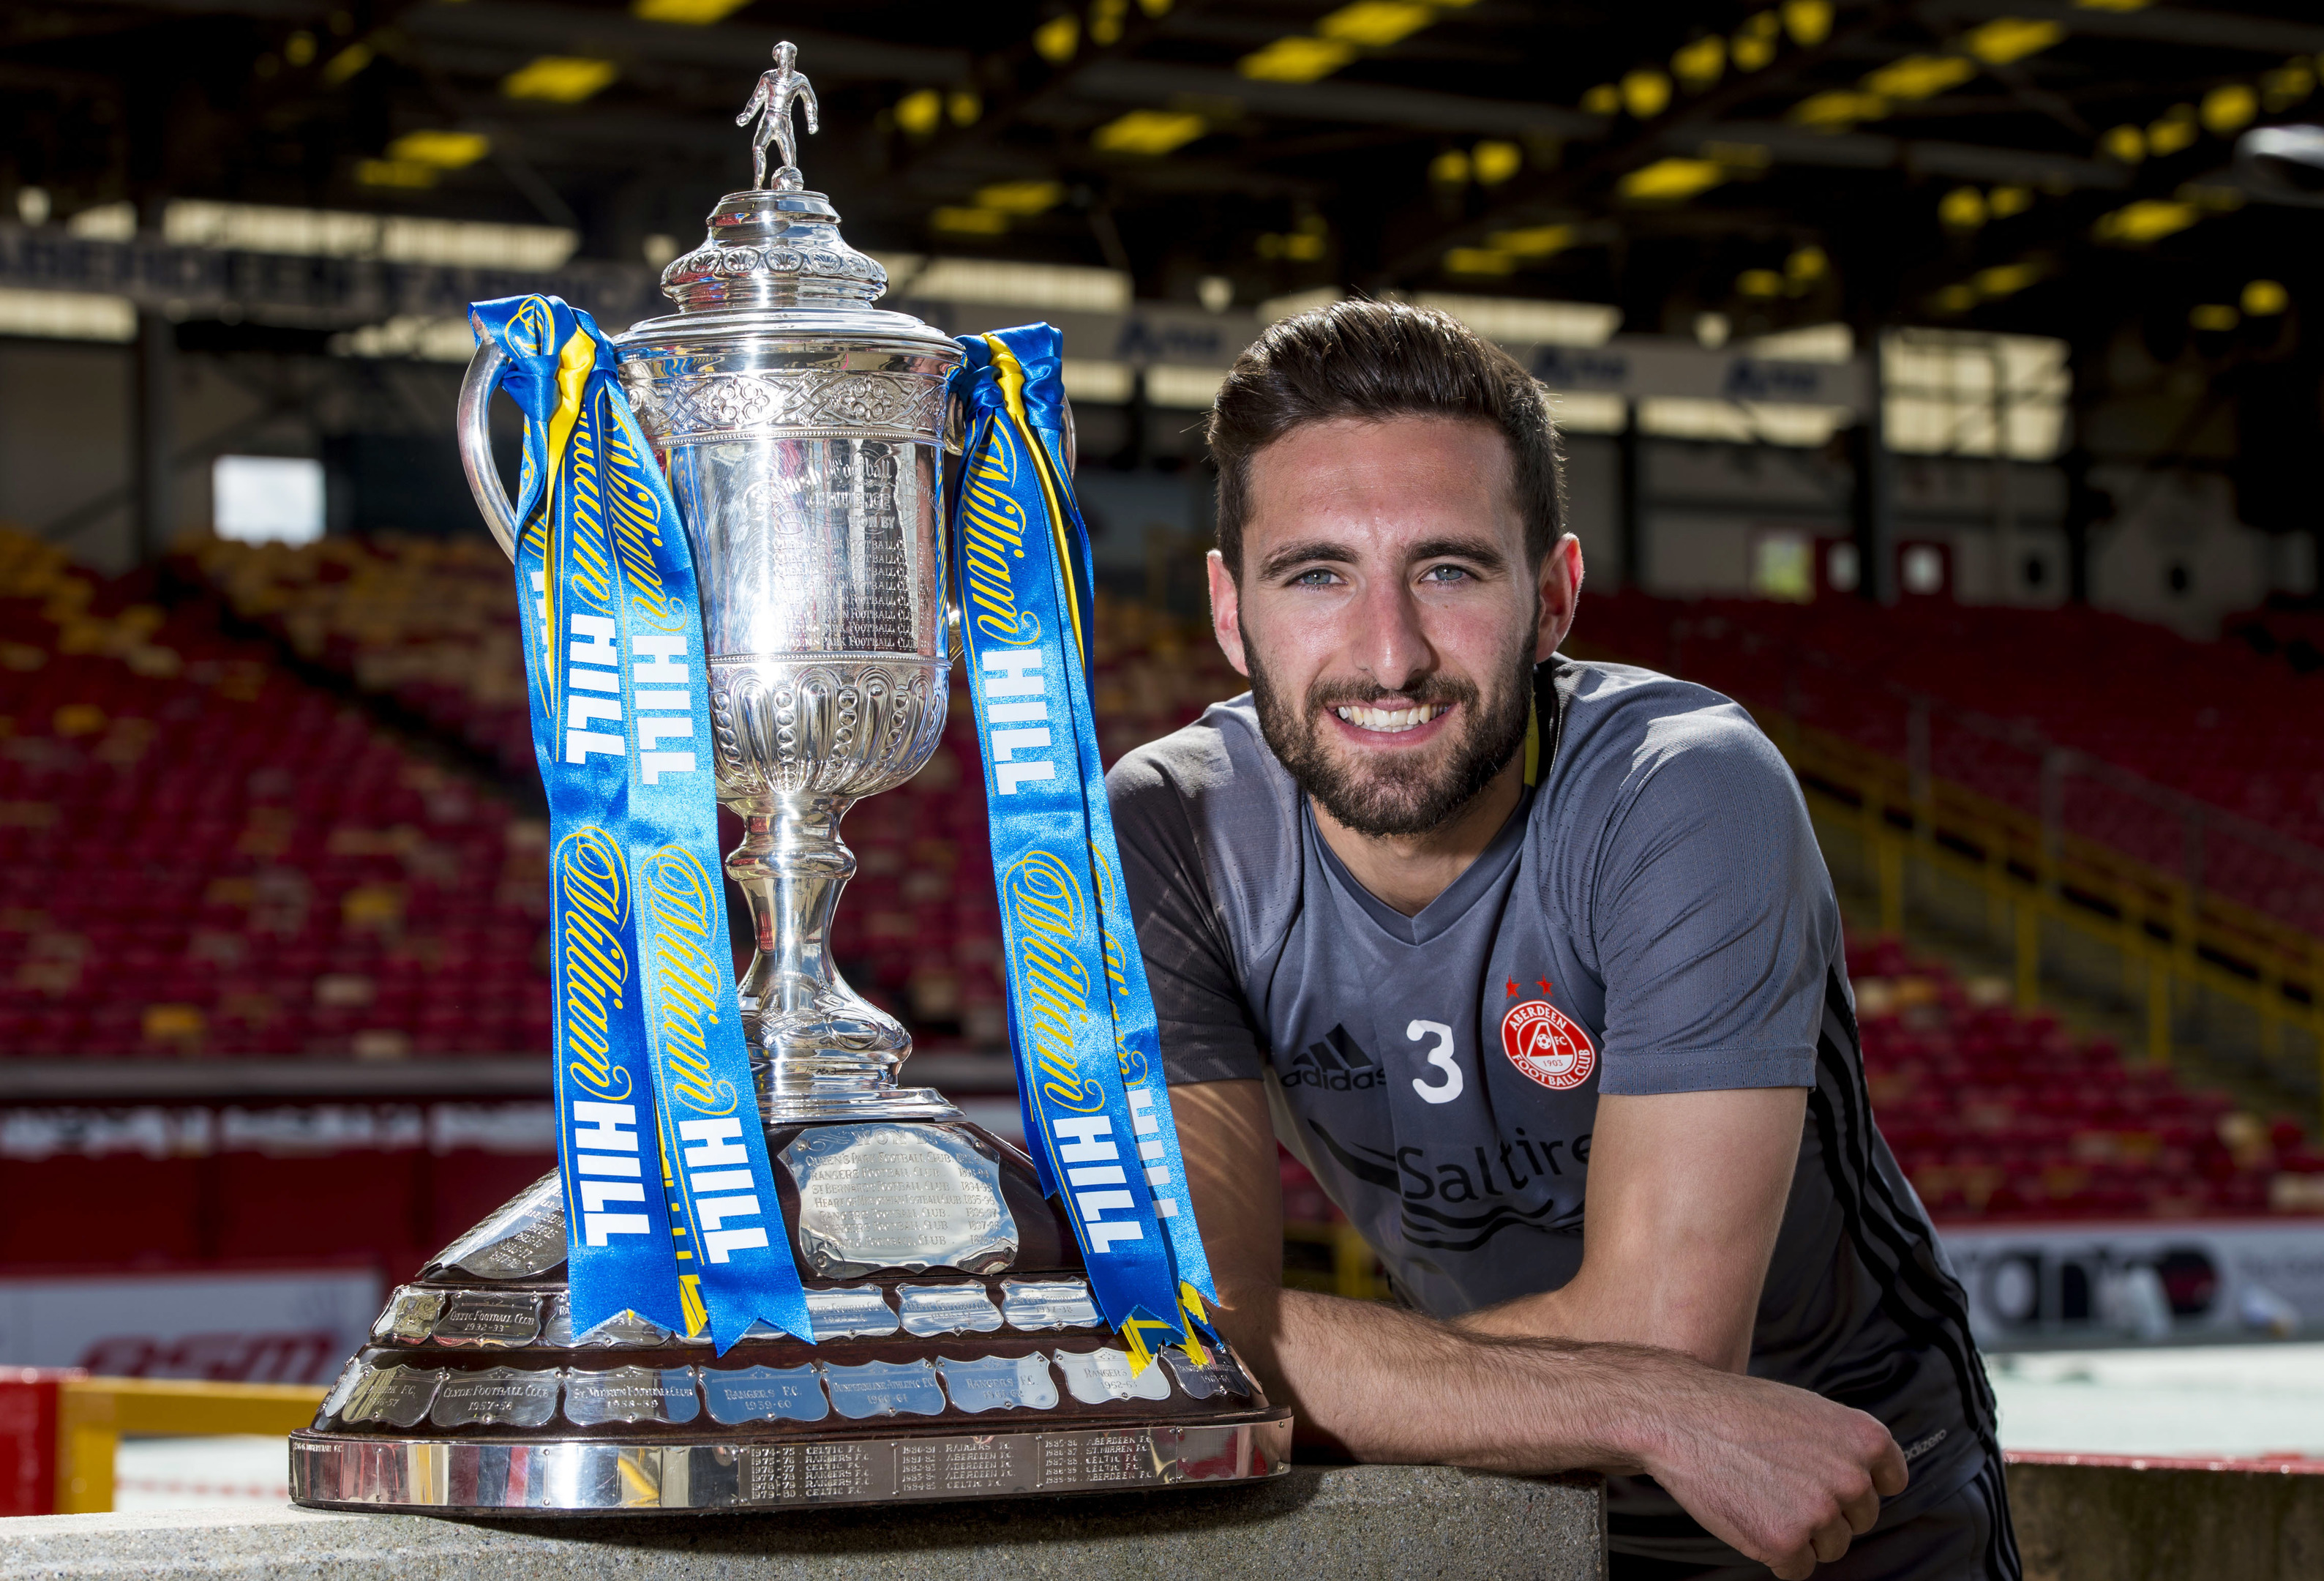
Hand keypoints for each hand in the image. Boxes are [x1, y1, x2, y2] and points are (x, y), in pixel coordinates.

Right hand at [1636, 1367, 1907, 1579]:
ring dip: (1801, 1535)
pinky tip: (1749, 1517)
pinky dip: (1774, 1554)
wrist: (1680, 1417)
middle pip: (1859, 1521)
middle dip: (1826, 1512)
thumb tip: (1864, 1482)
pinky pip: (1798, 1569)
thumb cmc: (1736, 1410)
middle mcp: (1852, 1478)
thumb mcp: (1806, 1409)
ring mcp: (1820, 1513)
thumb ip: (1842, 1446)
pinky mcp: (1787, 1543)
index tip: (1833, 1482)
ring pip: (1830, 1548)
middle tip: (1781, 1485)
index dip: (1859, 1485)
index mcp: (1864, 1439)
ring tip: (1761, 1497)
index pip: (1892, 1481)